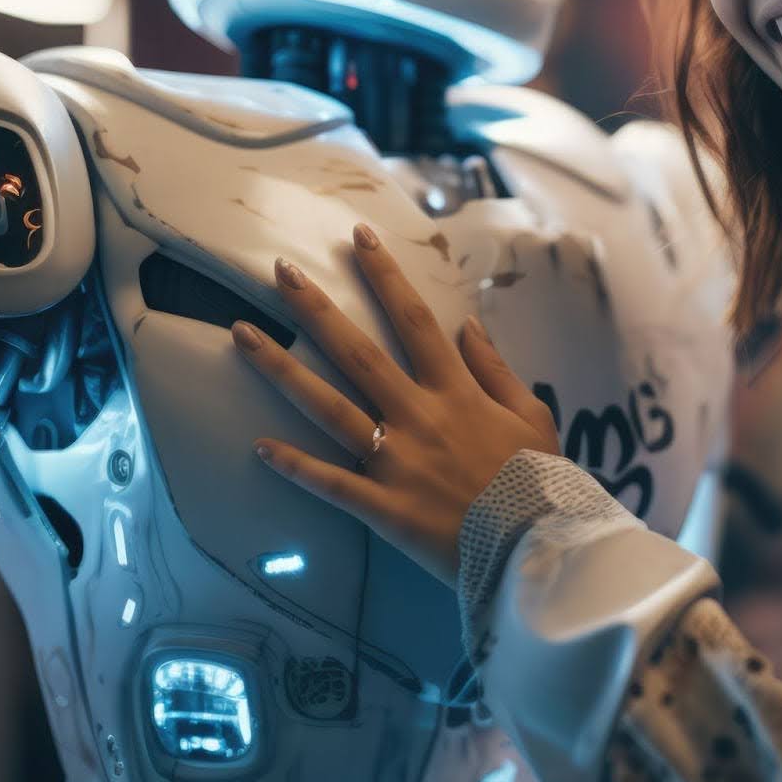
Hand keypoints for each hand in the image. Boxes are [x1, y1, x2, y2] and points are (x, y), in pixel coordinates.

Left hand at [231, 223, 559, 584]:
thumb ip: (495, 369)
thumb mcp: (532, 414)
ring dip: (281, 370)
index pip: (414, 320)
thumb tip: (467, 325)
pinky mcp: (384, 506)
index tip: (358, 237)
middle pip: (357, 352)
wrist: (538, 544)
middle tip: (278, 272)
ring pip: (328, 407)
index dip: (385, 275)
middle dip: (316, 308)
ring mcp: (397, 461)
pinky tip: (258, 446)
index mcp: (457, 391)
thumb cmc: (540, 479)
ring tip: (241, 335)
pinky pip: (331, 483)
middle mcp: (420, 416)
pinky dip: (295, 465)